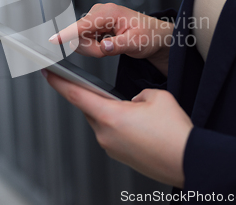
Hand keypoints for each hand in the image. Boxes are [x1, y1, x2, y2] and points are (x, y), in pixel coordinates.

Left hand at [44, 70, 192, 187]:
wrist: (188, 162)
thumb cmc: (174, 134)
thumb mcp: (156, 98)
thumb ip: (138, 94)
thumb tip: (133, 102)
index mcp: (110, 116)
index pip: (76, 95)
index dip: (58, 82)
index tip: (47, 72)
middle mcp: (105, 134)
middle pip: (89, 108)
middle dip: (94, 97)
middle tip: (104, 89)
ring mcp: (111, 147)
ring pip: (101, 121)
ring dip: (110, 112)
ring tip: (134, 110)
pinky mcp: (119, 156)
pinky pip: (111, 134)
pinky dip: (118, 125)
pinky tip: (137, 124)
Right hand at [49, 3, 173, 75]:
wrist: (154, 35)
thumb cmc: (149, 34)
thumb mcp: (137, 42)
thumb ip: (119, 45)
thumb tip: (104, 46)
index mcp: (109, 12)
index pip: (82, 25)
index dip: (67, 33)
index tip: (53, 39)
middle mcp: (99, 12)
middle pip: (79, 36)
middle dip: (92, 49)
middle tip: (109, 51)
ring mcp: (95, 19)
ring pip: (80, 40)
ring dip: (93, 49)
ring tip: (111, 47)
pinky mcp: (94, 26)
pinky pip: (84, 40)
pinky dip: (94, 47)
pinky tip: (108, 45)